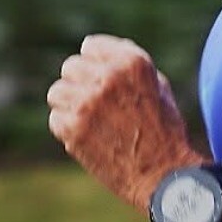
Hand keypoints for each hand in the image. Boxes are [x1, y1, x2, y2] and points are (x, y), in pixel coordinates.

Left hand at [46, 34, 200, 211]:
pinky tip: (88, 137)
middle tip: (94, 103)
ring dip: (69, 104)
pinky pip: (56, 119)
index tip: (101, 78)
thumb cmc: (165, 131)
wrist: (163, 175)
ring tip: (88, 119)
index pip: (91, 46)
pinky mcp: (73, 129)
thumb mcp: (158, 87)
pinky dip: (67, 128)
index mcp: (132, 63)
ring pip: (57, 92)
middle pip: (71, 67)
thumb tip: (98, 53)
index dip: (96, 63)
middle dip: (80, 82)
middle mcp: (108, 77)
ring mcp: (87, 103)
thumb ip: (128, 67)